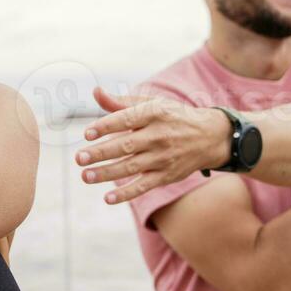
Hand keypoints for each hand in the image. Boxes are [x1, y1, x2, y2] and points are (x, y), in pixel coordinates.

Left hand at [74, 88, 230, 203]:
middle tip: (79, 158)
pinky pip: (144, 186)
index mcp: (154, 113)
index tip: (87, 133)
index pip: (126, 119)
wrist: (210, 136)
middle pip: (126, 145)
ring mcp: (163, 157)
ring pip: (131, 167)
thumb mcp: (151, 104)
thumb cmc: (171, 117)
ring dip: (107, 173)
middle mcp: (159, 135)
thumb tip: (95, 92)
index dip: (106, 126)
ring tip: (86, 176)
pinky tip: (107, 198)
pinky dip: (126, 193)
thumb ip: (120, 102)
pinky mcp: (167, 175)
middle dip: (101, 153)